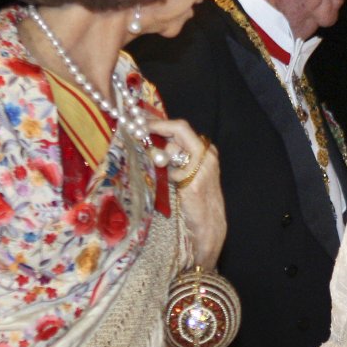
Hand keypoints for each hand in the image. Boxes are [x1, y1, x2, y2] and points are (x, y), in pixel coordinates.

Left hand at [149, 119, 226, 268]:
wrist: (209, 225)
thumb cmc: (197, 200)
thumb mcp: (190, 172)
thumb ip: (177, 155)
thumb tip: (153, 139)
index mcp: (207, 151)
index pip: (181, 127)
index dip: (159, 122)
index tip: (141, 121)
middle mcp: (207, 156)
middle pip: (177, 131)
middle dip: (155, 130)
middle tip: (138, 131)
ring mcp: (202, 168)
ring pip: (171, 150)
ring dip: (161, 158)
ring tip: (162, 171)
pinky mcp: (192, 183)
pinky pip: (170, 171)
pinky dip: (165, 175)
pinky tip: (170, 184)